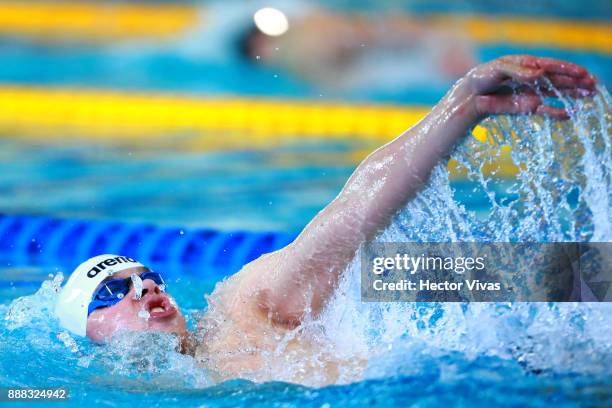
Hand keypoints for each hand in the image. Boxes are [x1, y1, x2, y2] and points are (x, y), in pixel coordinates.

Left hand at [466, 55, 596, 118]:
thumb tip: (540, 73)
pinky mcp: (524, 107)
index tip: (582, 73)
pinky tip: (568, 115)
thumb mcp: (499, 69)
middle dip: (576, 82)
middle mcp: (531, 78)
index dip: (568, 69)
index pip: (551, 66)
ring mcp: (529, 93)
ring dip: (572, 95)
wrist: (469, 96)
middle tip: (594, 85)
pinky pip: (543, 109)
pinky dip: (555, 112)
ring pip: (555, 94)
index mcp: (527, 65)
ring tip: (589, 96)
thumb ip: (519, 71)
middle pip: (558, 80)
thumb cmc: (482, 77)